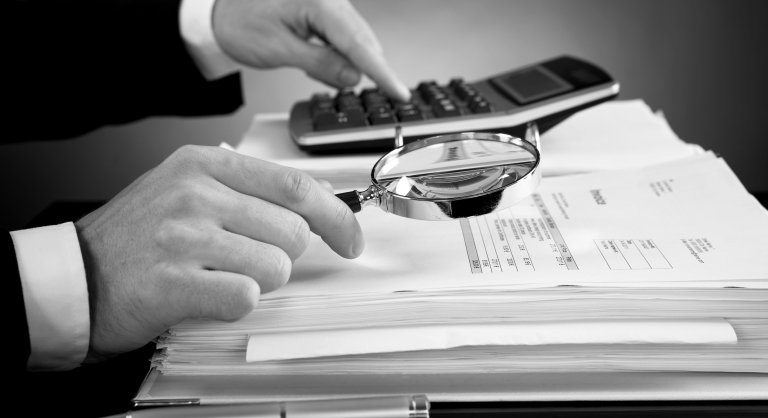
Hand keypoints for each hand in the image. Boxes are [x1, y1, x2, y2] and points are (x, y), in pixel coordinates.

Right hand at [75, 146, 362, 361]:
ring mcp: (183, 235)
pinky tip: (204, 293)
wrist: (77, 277)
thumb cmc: (138, 236)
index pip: (295, 185)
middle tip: (247, 259)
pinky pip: (246, 297)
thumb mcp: (188, 189)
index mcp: (204, 164)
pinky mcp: (175, 281)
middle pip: (293, 232)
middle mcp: (195, 192)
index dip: (336, 216)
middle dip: (283, 256)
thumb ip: (250, 189)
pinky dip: (234, 303)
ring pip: (276, 267)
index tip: (350, 239)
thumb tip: (319, 200)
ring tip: (217, 274)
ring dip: (257, 281)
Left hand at [212, 0, 409, 100]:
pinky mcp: (324, 12)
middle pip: (363, 41)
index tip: (399, 91)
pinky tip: (325, 63)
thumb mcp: (280, 50)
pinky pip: (344, 36)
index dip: (382, 72)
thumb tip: (354, 77)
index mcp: (319, 3)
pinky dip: (341, 54)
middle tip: (362, 89)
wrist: (220, 13)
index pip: (359, 44)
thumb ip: (321, 63)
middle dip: (366, 69)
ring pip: (356, 40)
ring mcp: (328, 4)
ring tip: (325, 72)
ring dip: (351, 63)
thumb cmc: (241, 24)